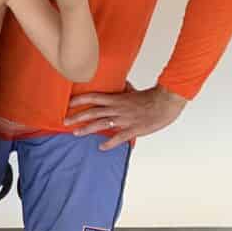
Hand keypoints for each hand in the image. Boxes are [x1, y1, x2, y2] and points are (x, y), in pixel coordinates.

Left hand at [64, 84, 186, 149]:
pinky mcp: (133, 129)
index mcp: (117, 99)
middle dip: (77, 116)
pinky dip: (109, 143)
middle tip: (65, 120)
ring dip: (87, 129)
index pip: (94, 97)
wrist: (166, 103)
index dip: (80, 99)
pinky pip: (119, 137)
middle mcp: (117, 109)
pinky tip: (101, 147)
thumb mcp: (134, 91)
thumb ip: (124, 89)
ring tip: (76, 133)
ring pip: (101, 124)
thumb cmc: (151, 97)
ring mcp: (124, 119)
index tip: (68, 102)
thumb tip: (121, 84)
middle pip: (93, 112)